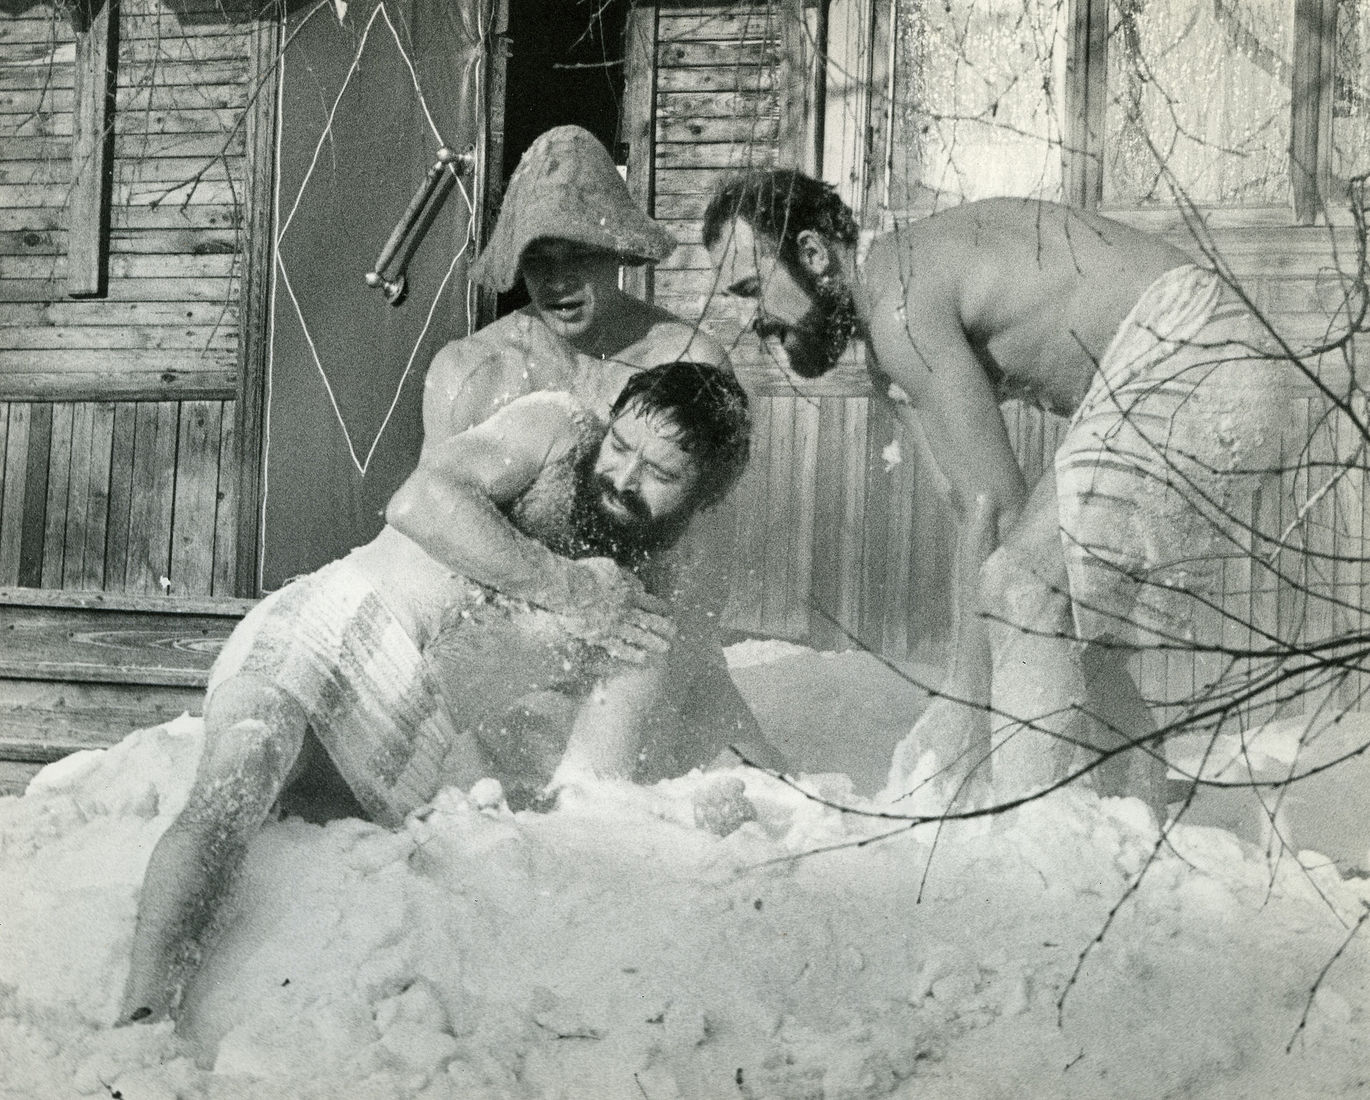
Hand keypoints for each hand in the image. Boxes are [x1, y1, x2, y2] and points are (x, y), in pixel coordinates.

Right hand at [560, 558, 675, 663]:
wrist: (568, 588)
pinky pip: (621, 648)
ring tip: (666, 648)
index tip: (669, 613)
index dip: (661, 608)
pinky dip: (633, 653)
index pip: (650, 603)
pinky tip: (643, 658)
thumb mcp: (611, 567)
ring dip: (655, 642)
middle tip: (674, 633)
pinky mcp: (602, 637)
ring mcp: (615, 626)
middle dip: (665, 627)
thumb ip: (627, 578)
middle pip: (650, 621)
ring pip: (640, 637)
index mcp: (628, 593)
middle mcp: (625, 611)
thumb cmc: (585, 574)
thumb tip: (641, 587)